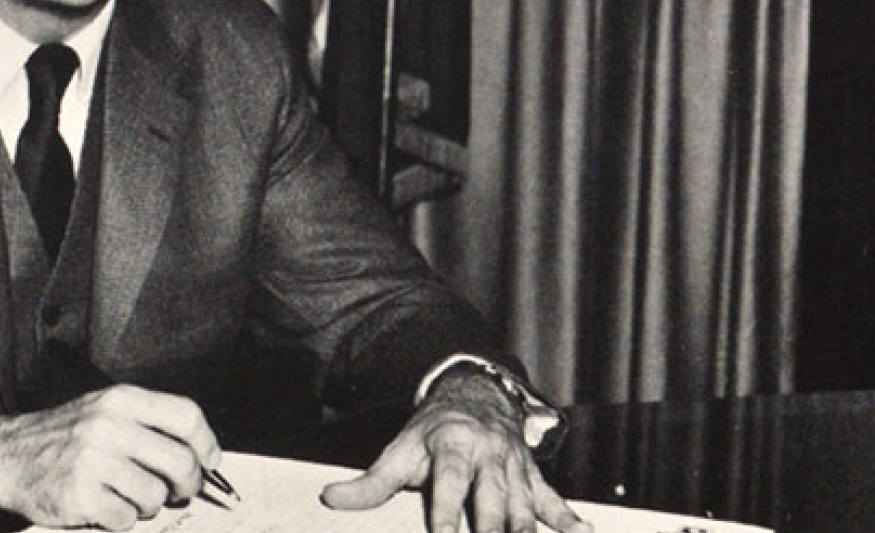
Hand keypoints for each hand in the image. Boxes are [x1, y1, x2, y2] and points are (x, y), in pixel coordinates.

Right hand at [0, 384, 220, 530]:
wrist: (6, 456)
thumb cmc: (61, 438)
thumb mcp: (103, 411)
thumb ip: (148, 426)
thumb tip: (201, 458)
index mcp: (120, 400)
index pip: (186, 416)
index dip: (207, 444)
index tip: (209, 462)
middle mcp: (109, 425)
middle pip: (180, 462)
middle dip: (187, 485)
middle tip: (177, 492)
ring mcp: (93, 461)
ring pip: (155, 497)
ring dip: (147, 506)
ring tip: (126, 497)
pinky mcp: (80, 495)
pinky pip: (127, 520)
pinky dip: (121, 521)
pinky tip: (104, 507)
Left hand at [320, 371, 590, 532]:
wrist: (474, 397)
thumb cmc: (430, 433)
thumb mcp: (398, 451)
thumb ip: (368, 483)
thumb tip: (328, 499)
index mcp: (452, 446)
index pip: (451, 485)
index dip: (448, 514)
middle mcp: (488, 456)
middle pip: (493, 502)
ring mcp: (514, 468)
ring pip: (523, 508)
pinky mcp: (533, 477)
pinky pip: (553, 501)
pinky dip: (569, 520)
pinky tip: (586, 532)